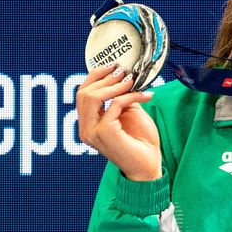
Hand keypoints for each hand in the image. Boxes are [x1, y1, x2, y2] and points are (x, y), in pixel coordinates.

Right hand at [76, 63, 161, 180]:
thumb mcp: (129, 113)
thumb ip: (121, 97)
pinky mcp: (104, 132)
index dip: (95, 76)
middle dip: (104, 78)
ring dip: (114, 85)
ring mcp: (92, 132)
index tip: (113, 66)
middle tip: (123, 72)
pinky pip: (115, 105)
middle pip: (83, 93)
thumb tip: (123, 76)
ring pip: (92, 97)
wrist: (149, 165)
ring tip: (131, 81)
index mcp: (88, 124)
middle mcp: (86, 129)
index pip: (82, 94)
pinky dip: (130, 96)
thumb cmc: (140, 142)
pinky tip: (145, 96)